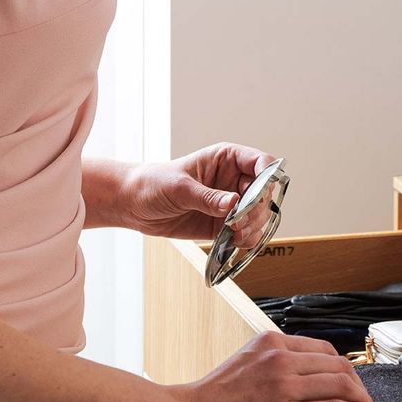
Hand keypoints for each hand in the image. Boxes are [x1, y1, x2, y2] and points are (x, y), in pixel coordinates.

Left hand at [119, 142, 279, 239]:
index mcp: (226, 159)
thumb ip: (207, 197)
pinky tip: (235, 242)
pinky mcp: (224, 224)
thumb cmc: (153, 184)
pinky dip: (248, 240)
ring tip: (235, 234)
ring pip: (259, 215)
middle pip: (265, 193)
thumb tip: (234, 203)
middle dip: (257, 209)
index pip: (261, 162)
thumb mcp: (179, 188)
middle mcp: (234, 180)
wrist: (133, 204)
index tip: (259, 194)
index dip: (268, 177)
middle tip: (239, 222)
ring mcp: (231, 203)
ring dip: (254, 227)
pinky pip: (247, 232)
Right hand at [159, 332, 387, 401]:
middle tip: (364, 398)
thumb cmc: (209, 400)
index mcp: (269, 341)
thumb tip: (304, 377)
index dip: (344, 367)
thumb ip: (273, 363)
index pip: (322, 349)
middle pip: (338, 365)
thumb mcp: (244, 364)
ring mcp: (284, 386)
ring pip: (341, 385)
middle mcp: (279, 358)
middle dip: (358, 384)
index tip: (351, 381)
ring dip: (362, 399)